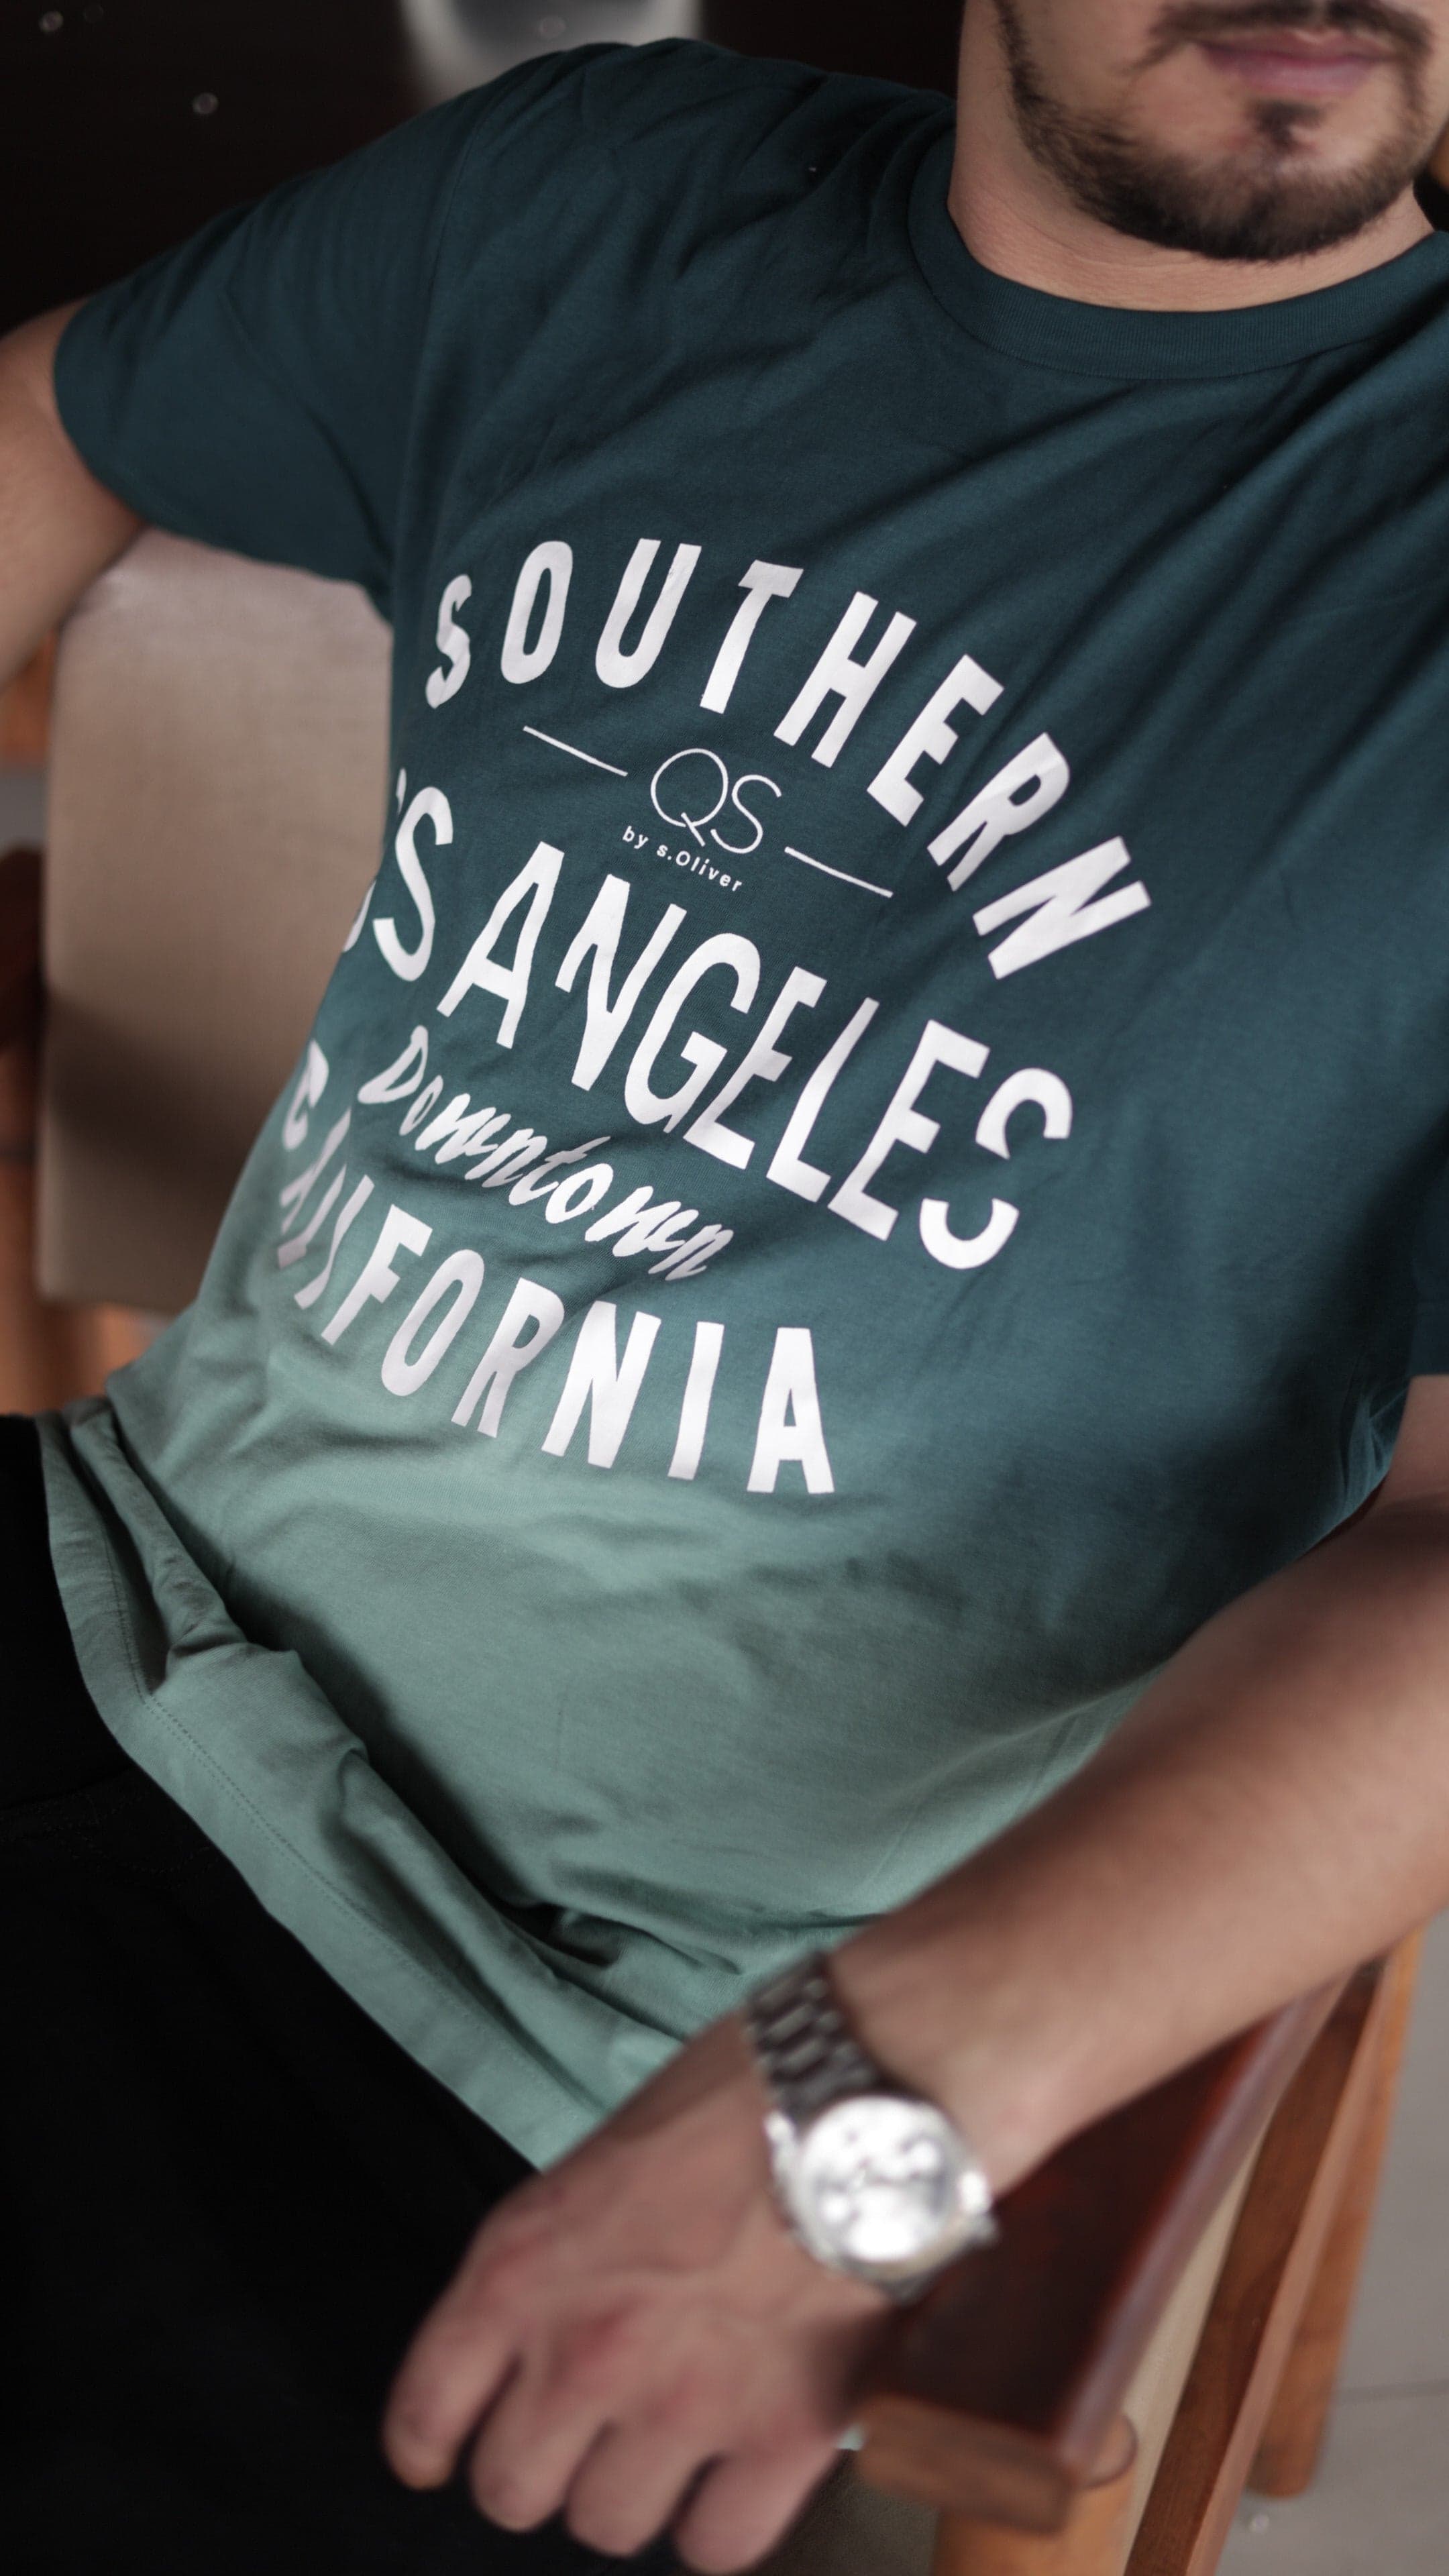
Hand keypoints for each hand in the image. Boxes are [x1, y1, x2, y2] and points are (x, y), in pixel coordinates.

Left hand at [382, 2011, 891, 2569]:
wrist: (857, 2090)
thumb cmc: (740, 2090)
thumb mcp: (604, 2161)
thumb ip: (568, 2259)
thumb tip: (569, 2320)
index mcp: (523, 2266)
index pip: (426, 2409)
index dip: (430, 2443)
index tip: (440, 2455)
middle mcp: (583, 2349)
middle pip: (511, 2490)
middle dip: (545, 2465)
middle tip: (585, 2435)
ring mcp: (682, 2403)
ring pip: (608, 2525)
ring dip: (634, 2490)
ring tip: (673, 2443)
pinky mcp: (782, 2434)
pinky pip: (717, 2545)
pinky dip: (723, 2520)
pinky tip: (739, 2474)